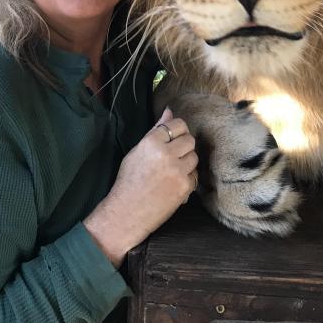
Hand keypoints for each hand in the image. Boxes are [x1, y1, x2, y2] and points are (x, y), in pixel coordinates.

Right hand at [83, 107, 198, 266]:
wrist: (128, 211)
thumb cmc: (129, 180)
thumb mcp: (137, 151)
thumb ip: (156, 131)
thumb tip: (169, 111)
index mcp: (152, 142)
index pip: (177, 124)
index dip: (177, 131)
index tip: (173, 138)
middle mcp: (166, 154)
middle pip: (189, 139)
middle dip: (184, 146)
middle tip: (174, 155)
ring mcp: (177, 171)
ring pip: (194, 157)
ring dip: (187, 162)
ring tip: (173, 170)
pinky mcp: (184, 187)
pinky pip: (194, 176)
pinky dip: (187, 179)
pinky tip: (174, 183)